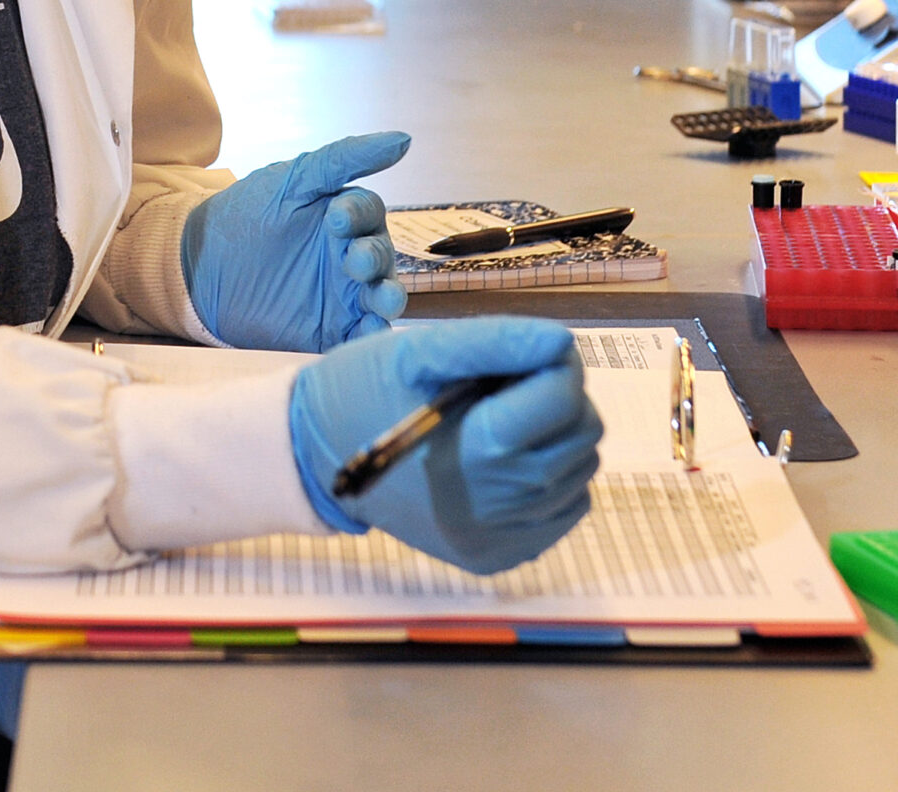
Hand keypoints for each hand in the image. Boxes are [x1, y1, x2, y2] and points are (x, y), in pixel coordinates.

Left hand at [180, 132, 410, 351]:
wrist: (196, 266)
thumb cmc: (244, 215)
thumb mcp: (291, 180)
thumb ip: (344, 159)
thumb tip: (403, 139)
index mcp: (342, 217)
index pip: (369, 212)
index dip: (359, 216)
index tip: (334, 221)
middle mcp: (349, 254)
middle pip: (382, 255)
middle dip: (374, 258)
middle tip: (353, 262)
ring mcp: (342, 294)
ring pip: (381, 296)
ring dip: (387, 297)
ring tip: (379, 300)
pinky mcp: (329, 329)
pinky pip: (360, 333)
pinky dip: (371, 334)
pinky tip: (368, 329)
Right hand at [288, 317, 601, 576]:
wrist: (316, 461)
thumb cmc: (363, 393)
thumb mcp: (418, 352)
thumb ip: (494, 342)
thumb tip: (560, 342)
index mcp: (479, 452)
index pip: (563, 394)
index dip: (551, 359)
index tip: (519, 351)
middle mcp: (501, 506)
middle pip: (581, 432)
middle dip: (558, 394)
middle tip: (509, 382)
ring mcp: (505, 538)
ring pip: (579, 469)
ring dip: (556, 434)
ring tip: (501, 418)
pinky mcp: (504, 555)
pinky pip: (564, 507)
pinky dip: (550, 477)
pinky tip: (504, 460)